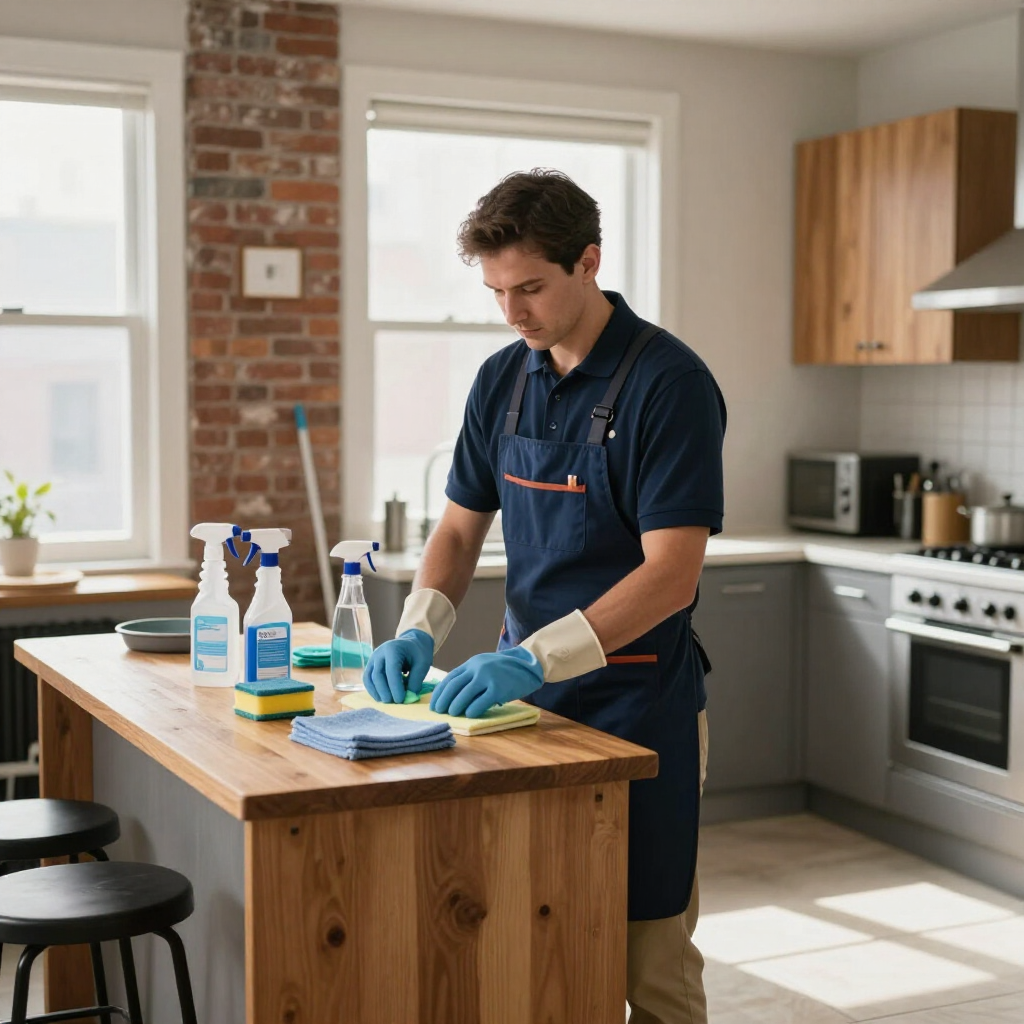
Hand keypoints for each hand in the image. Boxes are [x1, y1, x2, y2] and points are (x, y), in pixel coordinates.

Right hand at [363, 629, 433, 702]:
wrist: (411, 643)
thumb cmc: (418, 653)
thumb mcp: (423, 664)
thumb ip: (416, 680)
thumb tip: (409, 696)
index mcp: (393, 649)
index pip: (391, 670)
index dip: (395, 687)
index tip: (401, 699)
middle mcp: (379, 653)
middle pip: (378, 675)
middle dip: (385, 691)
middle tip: (395, 703)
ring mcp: (373, 659)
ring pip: (369, 678)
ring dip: (377, 693)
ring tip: (388, 702)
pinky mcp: (370, 665)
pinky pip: (367, 679)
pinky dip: (372, 690)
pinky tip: (381, 698)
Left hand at [429, 647, 543, 717]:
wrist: (528, 666)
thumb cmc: (505, 670)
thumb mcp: (484, 667)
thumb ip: (470, 677)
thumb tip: (452, 696)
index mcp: (472, 663)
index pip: (450, 678)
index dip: (440, 692)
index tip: (434, 704)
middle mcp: (477, 668)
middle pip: (454, 687)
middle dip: (444, 701)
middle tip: (439, 712)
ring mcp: (488, 677)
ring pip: (464, 695)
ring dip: (455, 706)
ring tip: (452, 714)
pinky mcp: (498, 688)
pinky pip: (480, 702)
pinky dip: (472, 710)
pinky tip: (469, 714)